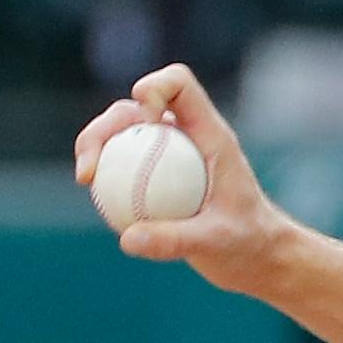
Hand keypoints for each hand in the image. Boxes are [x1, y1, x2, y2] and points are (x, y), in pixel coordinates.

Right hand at [73, 62, 303, 291]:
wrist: (256, 257)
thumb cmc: (248, 244)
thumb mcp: (217, 243)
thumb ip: (177, 239)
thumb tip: (127, 238)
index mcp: (209, 133)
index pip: (179, 84)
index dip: (153, 88)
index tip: (145, 122)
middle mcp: (185, 135)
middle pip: (135, 109)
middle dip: (105, 126)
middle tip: (91, 167)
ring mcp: (168, 154)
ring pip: (122, 135)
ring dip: (96, 147)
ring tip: (85, 179)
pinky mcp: (155, 176)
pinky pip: (123, 166)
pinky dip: (105, 175)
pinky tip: (95, 197)